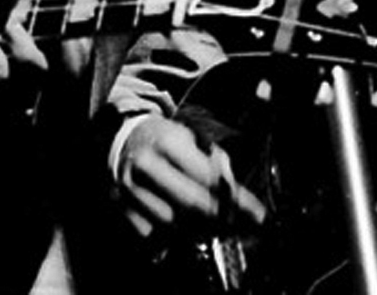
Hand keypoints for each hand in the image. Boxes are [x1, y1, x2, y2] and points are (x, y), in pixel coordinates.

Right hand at [116, 116, 265, 239]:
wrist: (125, 140)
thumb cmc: (166, 141)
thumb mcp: (192, 139)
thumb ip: (216, 163)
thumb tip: (237, 197)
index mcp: (167, 141)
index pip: (207, 176)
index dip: (235, 199)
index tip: (256, 214)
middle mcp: (145, 164)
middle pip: (191, 203)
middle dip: (220, 218)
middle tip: (239, 227)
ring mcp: (129, 188)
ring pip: (171, 223)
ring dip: (197, 231)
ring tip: (214, 229)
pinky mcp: (120, 207)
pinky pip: (150, 234)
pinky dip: (170, 237)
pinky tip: (184, 230)